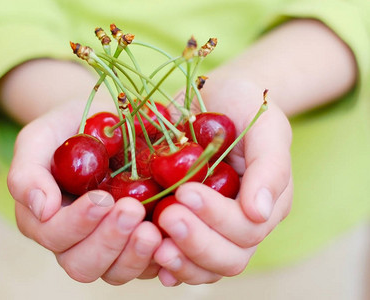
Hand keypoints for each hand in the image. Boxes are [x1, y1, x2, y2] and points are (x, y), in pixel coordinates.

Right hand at [7, 99, 161, 284]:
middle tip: (132, 210)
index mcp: (46, 219)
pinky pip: (148, 267)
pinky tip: (172, 240)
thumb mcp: (41, 138)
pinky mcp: (136, 244)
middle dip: (108, 241)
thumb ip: (28, 172)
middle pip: (83, 264)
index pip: (54, 235)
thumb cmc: (69, 130)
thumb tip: (43, 209)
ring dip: (134, 256)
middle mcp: (74, 240)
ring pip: (115, 272)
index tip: (103, 199)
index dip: (77, 223)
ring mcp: (108, 245)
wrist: (104, 123)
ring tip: (153, 229)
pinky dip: (160, 259)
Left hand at [153, 80, 292, 285]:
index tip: (185, 191)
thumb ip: (269, 166)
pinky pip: (183, 258)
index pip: (247, 228)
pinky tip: (152, 256)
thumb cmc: (242, 106)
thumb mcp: (264, 125)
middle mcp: (242, 224)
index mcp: (266, 202)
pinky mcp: (189, 226)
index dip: (217, 216)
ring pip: (207, 267)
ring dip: (181, 260)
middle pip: (229, 257)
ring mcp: (215, 229)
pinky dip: (168, 264)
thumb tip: (259, 212)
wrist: (215, 99)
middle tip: (167, 216)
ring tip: (155, 243)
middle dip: (197, 242)